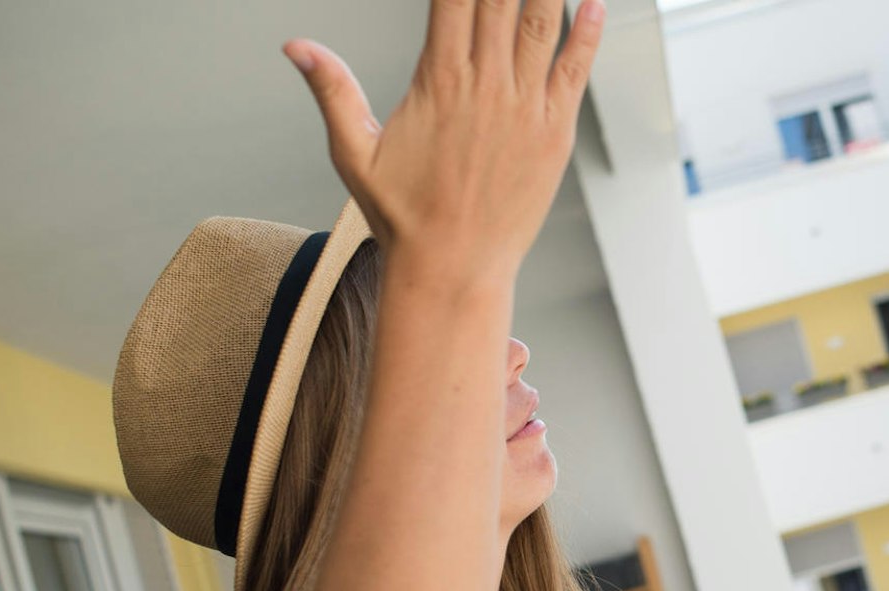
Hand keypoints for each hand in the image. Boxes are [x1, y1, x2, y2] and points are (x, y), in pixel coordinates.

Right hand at [282, 0, 605, 280]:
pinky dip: (588, 34)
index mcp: (438, 80)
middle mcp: (486, 85)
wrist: (455, 267)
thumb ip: (332, 90)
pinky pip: (575, 71)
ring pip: (542, 25)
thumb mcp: (354, 151)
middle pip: (499, 1)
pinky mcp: (554, 132)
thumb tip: (294, 45)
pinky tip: (594, 3)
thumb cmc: (403, 214)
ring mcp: (525, 107)